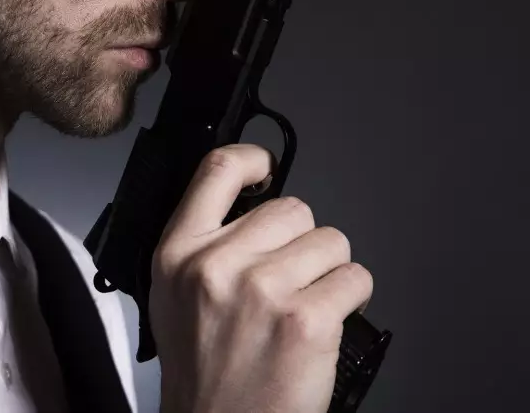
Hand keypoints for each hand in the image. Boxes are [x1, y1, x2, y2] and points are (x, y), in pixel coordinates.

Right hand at [150, 144, 372, 412]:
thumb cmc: (200, 370)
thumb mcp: (173, 296)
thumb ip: (202, 245)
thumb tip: (247, 205)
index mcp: (177, 253)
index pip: (217, 171)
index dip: (251, 159)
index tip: (266, 168)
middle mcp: (216, 266)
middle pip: (293, 209)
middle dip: (301, 242)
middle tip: (287, 280)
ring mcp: (263, 290)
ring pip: (331, 242)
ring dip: (328, 272)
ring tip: (304, 305)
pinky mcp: (306, 321)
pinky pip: (355, 279)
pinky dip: (350, 300)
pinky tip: (324, 324)